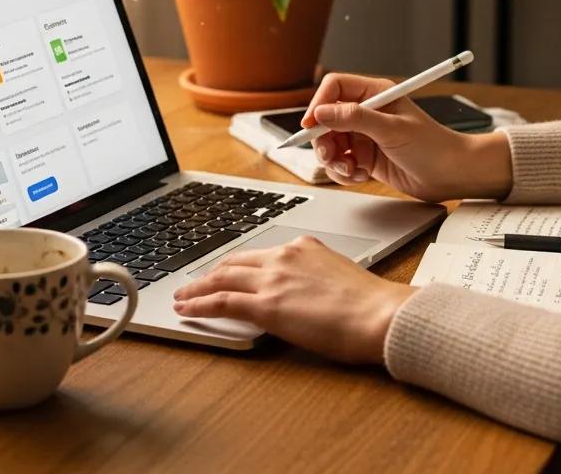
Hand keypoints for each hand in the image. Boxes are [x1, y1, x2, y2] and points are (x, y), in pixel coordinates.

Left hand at [172, 235, 415, 363]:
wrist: (378, 313)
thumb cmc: (369, 303)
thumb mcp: (339, 276)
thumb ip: (315, 278)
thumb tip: (304, 293)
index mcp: (304, 246)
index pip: (260, 254)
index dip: (237, 264)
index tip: (225, 270)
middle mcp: (284, 255)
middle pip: (235, 262)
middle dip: (211, 273)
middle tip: (194, 283)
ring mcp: (273, 278)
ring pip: (222, 279)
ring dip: (197, 288)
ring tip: (182, 297)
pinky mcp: (266, 306)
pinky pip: (222, 302)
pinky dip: (199, 305)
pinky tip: (187, 310)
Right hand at [302, 72, 512, 201]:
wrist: (451, 174)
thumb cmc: (432, 145)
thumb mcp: (392, 129)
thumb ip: (355, 118)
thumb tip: (322, 112)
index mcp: (375, 93)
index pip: (334, 88)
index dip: (319, 104)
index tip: (310, 126)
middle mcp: (367, 112)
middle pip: (327, 119)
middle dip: (324, 140)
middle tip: (331, 156)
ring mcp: (366, 135)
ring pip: (331, 144)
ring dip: (335, 160)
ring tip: (352, 171)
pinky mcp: (366, 157)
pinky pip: (341, 163)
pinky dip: (345, 173)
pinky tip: (362, 176)